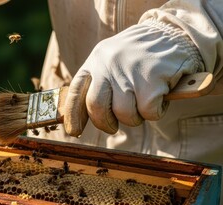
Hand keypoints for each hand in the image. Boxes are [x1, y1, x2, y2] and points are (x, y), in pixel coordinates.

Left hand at [63, 20, 203, 136]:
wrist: (171, 33)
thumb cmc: (137, 56)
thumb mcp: (110, 61)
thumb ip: (97, 84)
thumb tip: (82, 117)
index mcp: (94, 61)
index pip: (76, 92)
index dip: (73, 115)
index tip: (75, 131)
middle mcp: (108, 64)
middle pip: (96, 107)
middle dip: (105, 123)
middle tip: (113, 125)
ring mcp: (130, 70)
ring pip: (124, 113)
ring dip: (135, 117)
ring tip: (143, 101)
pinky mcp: (153, 77)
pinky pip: (149, 112)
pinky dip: (156, 111)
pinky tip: (160, 94)